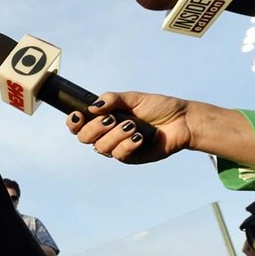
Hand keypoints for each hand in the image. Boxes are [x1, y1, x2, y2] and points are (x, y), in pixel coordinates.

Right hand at [66, 91, 192, 163]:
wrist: (181, 121)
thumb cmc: (158, 107)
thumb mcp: (133, 98)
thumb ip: (112, 99)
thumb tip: (93, 107)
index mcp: (103, 118)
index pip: (79, 125)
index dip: (73, 122)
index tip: (78, 115)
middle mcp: (106, 134)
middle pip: (84, 137)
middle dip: (94, 128)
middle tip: (112, 119)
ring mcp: (117, 147)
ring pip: (101, 147)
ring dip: (115, 135)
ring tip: (133, 126)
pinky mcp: (130, 157)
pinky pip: (119, 154)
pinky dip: (128, 144)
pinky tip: (140, 137)